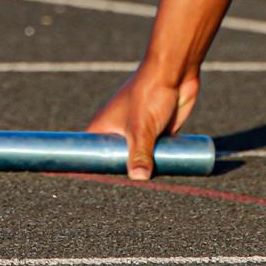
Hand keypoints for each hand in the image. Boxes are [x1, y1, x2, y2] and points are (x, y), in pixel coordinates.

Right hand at [84, 65, 200, 180]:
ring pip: (137, 160)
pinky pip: (154, 155)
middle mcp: (119, 132)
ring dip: (142, 170)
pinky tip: (163, 175)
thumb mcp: (141, 127)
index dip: (89, 169)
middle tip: (125, 192)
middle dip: (121, 175)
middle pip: (115, 162)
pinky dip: (157, 164)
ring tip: (146, 187)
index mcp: (103, 128)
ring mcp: (139, 133)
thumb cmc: (149, 93)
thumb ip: (139, 153)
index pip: (90, 154)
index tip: (90, 184)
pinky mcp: (157, 134)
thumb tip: (139, 178)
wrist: (175, 73)